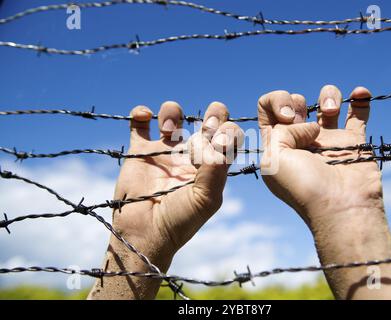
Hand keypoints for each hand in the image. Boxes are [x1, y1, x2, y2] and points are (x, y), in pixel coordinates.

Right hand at [89, 101, 242, 299]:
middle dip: (213, 113)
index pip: (228, 137)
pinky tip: (144, 117)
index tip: (219, 137)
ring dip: (172, 111)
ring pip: (173, 116)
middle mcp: (190, 155)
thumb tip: (219, 139)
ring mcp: (164, 151)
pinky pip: (139, 124)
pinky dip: (140, 113)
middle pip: (207, 121)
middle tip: (209, 122)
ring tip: (168, 128)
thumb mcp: (206, 199)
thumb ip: (216, 170)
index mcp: (211, 165)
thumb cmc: (179, 220)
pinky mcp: (139, 151)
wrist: (145, 232)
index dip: (228, 130)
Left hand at [258, 85, 380, 227]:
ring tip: (331, 111)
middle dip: (296, 99)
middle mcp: (301, 139)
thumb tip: (313, 126)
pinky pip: (358, 112)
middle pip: (296, 102)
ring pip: (326, 101)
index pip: (268, 109)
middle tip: (301, 116)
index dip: (276, 102)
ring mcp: (328, 139)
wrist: (341, 206)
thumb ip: (282, 130)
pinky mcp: (353, 141)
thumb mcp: (273, 157)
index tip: (288, 117)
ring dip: (328, 95)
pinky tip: (359, 93)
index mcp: (277, 144)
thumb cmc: (304, 185)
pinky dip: (360, 98)